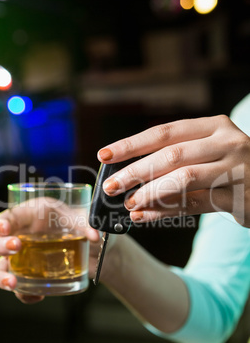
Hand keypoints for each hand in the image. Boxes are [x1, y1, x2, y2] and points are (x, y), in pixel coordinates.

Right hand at [0, 201, 99, 303]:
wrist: (95, 250)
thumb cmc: (84, 227)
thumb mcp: (86, 221)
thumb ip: (89, 225)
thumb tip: (94, 235)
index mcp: (33, 215)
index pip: (9, 217)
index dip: (2, 222)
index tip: (4, 228)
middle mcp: (24, 235)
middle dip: (1, 245)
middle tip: (15, 247)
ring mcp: (25, 257)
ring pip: (1, 266)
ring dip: (2, 276)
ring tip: (13, 282)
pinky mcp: (32, 274)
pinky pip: (20, 286)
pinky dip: (23, 293)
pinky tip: (36, 295)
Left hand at [98, 115, 249, 226]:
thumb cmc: (230, 166)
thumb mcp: (207, 151)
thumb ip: (175, 159)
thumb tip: (129, 174)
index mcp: (213, 126)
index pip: (164, 132)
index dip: (132, 144)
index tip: (105, 154)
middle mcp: (226, 142)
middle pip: (170, 155)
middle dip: (135, 171)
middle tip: (111, 186)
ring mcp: (234, 169)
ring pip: (182, 179)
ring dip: (149, 192)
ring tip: (128, 203)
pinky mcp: (237, 197)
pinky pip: (193, 204)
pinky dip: (165, 211)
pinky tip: (144, 215)